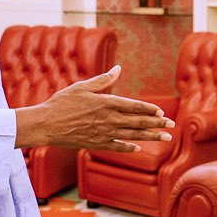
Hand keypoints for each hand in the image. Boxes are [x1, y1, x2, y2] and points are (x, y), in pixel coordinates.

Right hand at [14, 66, 174, 151]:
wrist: (45, 125)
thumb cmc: (61, 103)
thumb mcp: (83, 87)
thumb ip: (103, 80)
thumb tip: (118, 68)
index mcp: (107, 103)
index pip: (135, 106)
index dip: (150, 109)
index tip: (162, 112)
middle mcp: (109, 119)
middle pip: (139, 121)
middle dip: (157, 123)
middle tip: (171, 125)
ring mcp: (104, 133)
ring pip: (132, 135)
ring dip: (151, 136)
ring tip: (165, 137)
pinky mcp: (96, 143)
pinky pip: (117, 147)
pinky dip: (129, 147)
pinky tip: (138, 147)